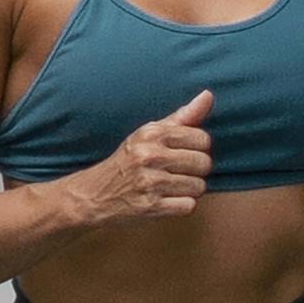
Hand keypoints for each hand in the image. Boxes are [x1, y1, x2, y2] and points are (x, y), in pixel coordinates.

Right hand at [79, 89, 214, 223]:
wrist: (95, 193)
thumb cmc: (128, 160)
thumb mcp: (149, 133)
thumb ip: (182, 116)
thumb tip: (208, 95)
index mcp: (151, 134)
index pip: (202, 139)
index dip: (199, 148)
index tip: (185, 153)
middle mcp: (150, 156)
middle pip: (204, 163)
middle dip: (197, 171)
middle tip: (179, 172)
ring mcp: (150, 182)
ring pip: (198, 186)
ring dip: (190, 190)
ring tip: (172, 186)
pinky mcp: (150, 207)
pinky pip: (188, 206)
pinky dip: (182, 205)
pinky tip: (168, 200)